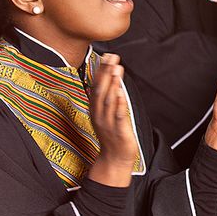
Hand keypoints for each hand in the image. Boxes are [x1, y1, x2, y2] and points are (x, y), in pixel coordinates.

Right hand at [88, 53, 137, 186]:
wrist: (114, 159)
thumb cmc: (112, 135)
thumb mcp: (105, 114)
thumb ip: (107, 98)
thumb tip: (110, 78)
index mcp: (95, 109)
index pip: (96, 86)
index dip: (101, 71)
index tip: (106, 56)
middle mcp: (99, 114)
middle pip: (100, 91)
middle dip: (106, 73)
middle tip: (112, 58)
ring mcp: (108, 123)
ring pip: (108, 101)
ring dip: (112, 85)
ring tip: (117, 70)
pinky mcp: (119, 131)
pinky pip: (118, 116)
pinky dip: (119, 104)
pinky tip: (121, 93)